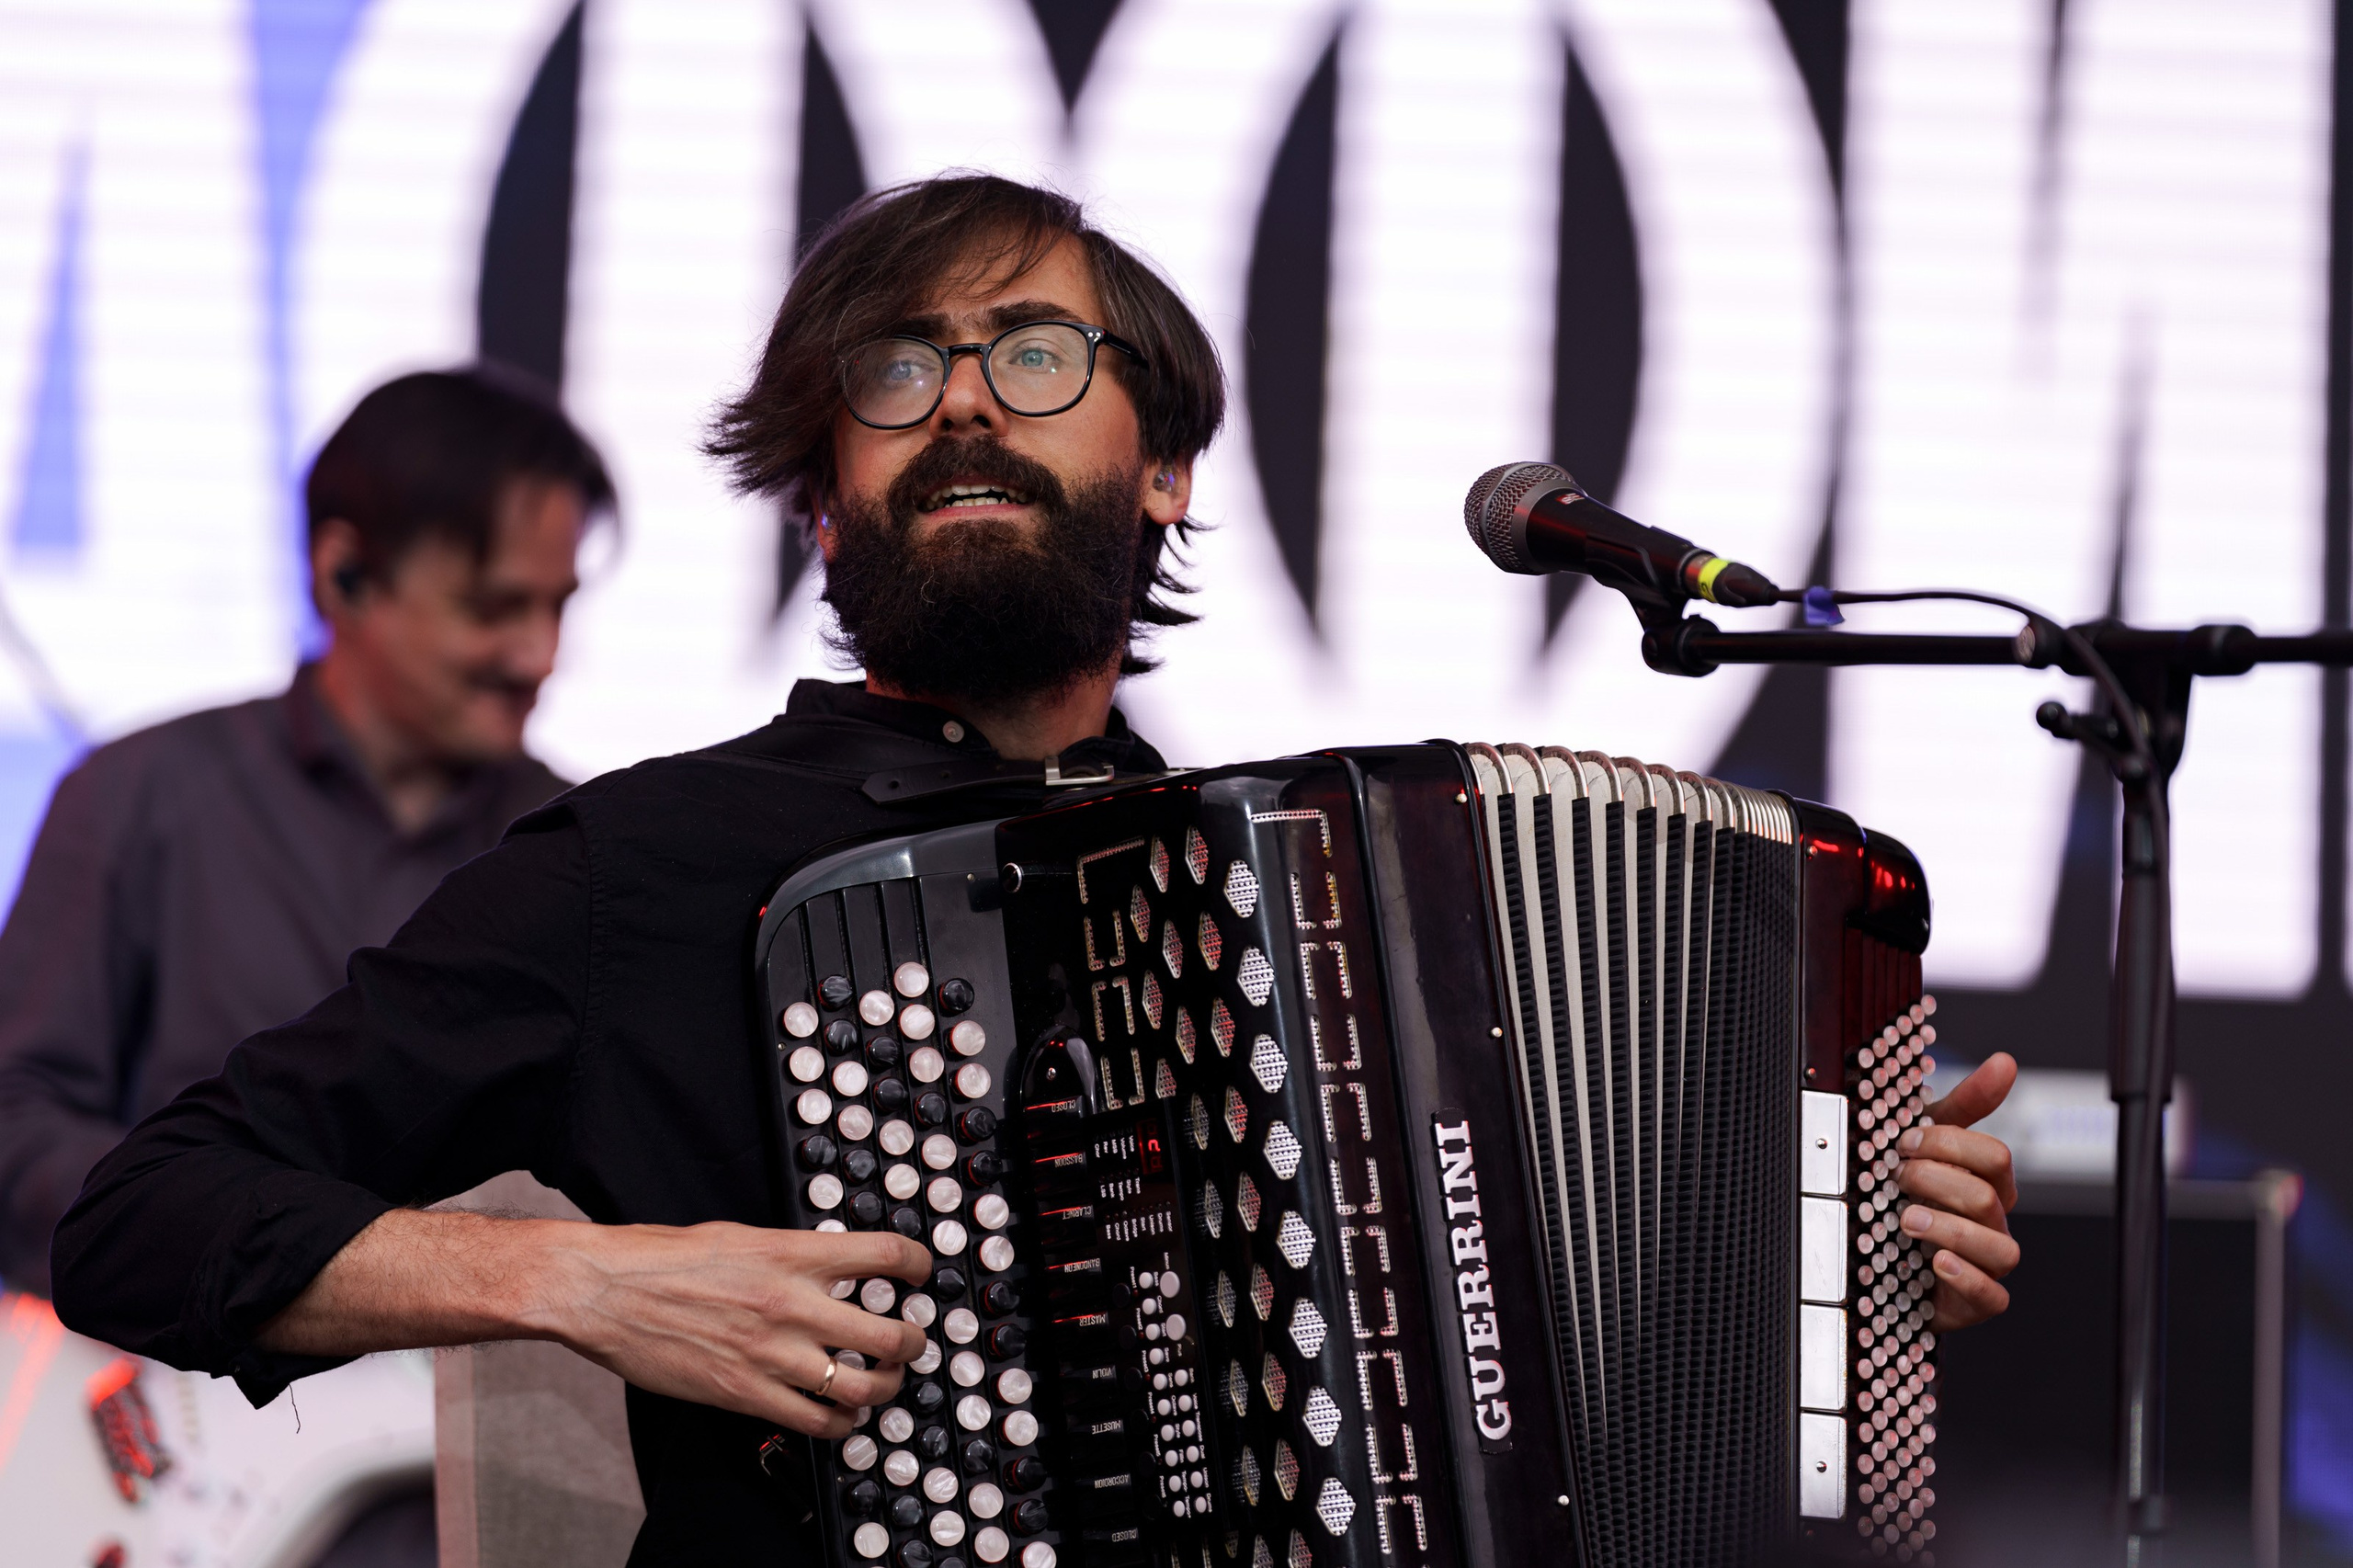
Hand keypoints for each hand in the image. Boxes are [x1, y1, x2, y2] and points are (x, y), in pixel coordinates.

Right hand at [544, 1221, 932, 1438]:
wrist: (605, 1290)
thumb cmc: (660, 1258)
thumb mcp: (740, 1236)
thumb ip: (789, 1252)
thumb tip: (825, 1264)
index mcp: (792, 1254)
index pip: (886, 1255)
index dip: (919, 1264)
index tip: (923, 1273)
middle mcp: (792, 1304)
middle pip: (891, 1334)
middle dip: (912, 1343)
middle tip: (910, 1342)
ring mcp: (772, 1353)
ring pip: (864, 1386)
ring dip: (885, 1388)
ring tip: (883, 1383)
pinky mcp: (746, 1393)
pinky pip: (816, 1420)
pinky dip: (840, 1423)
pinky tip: (839, 1415)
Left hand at [1894, 1052, 2020, 1332]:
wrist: (1888, 1257)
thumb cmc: (1915, 1194)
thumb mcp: (1930, 1144)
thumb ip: (1967, 1104)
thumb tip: (2006, 1061)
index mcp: (1988, 1183)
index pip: (1995, 1156)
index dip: (1950, 1145)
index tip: (1905, 1142)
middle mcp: (1994, 1222)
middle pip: (1989, 1197)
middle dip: (1938, 1182)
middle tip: (1898, 1177)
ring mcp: (1988, 1263)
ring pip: (2000, 1249)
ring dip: (1950, 1229)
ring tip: (1907, 1220)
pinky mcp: (1976, 1301)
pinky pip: (1993, 1297)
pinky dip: (1967, 1278)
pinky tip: (1937, 1261)